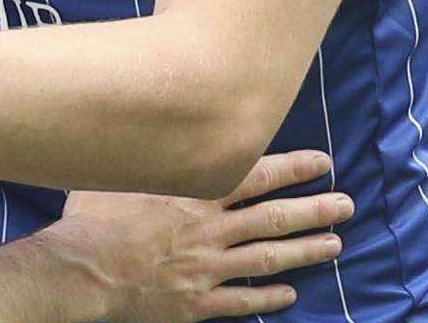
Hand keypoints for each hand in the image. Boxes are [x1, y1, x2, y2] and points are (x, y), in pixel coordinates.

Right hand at [58, 150, 353, 321]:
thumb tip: (154, 125)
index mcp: (193, 192)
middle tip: (346, 205)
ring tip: (334, 246)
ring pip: (268, 258)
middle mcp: (209, 228)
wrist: (81, 271)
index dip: (294, 168)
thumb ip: (148, 156)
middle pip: (274, 217)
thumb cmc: (92, 218)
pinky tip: (291, 296)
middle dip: (315, 209)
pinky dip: (269, 299)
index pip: (256, 174)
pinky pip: (242, 301)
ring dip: (305, 251)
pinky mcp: (196, 303)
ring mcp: (206, 268)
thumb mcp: (119, 171)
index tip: (323, 162)